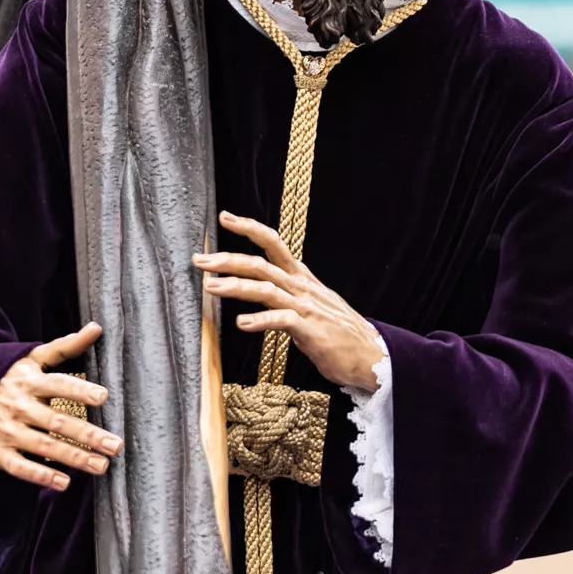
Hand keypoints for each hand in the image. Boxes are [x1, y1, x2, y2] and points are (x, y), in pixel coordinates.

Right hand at [0, 322, 119, 491]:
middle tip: (115, 445)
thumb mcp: (30, 358)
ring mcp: (6, 430)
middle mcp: (18, 405)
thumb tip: (97, 328)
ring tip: (101, 466)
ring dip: (74, 458)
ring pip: (44, 446)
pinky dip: (40, 475)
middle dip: (87, 434)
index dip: (80, 390)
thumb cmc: (5, 375)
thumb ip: (64, 346)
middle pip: (57, 421)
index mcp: (28, 380)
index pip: (58, 385)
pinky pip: (20, 466)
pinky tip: (64, 483)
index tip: (103, 397)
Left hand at [195, 212, 387, 389]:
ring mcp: (306, 307)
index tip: (225, 217)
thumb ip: (286, 296)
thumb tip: (262, 293)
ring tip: (210, 287)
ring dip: (236, 286)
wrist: (372, 356)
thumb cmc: (339, 333)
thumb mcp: (310, 306)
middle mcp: (301, 287)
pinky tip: (241, 323)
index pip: (273, 243)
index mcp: (301, 278)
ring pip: (266, 289)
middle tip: (200, 260)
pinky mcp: (311, 330)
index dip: (249, 228)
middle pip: (261, 264)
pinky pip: (282, 321)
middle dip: (228, 259)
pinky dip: (260, 321)